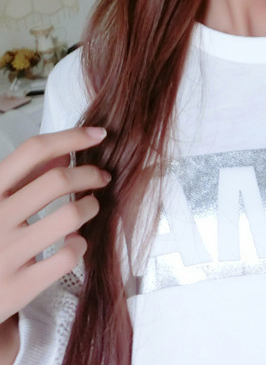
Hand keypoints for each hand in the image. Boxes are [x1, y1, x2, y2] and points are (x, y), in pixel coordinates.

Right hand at [0, 127, 110, 323]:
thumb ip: (25, 178)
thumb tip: (64, 153)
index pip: (33, 150)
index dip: (71, 137)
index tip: (98, 134)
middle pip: (57, 180)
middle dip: (90, 174)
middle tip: (101, 177)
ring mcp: (7, 253)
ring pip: (69, 216)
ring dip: (91, 207)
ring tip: (90, 207)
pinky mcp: (19, 286)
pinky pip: (67, 256)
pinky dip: (80, 245)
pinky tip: (74, 242)